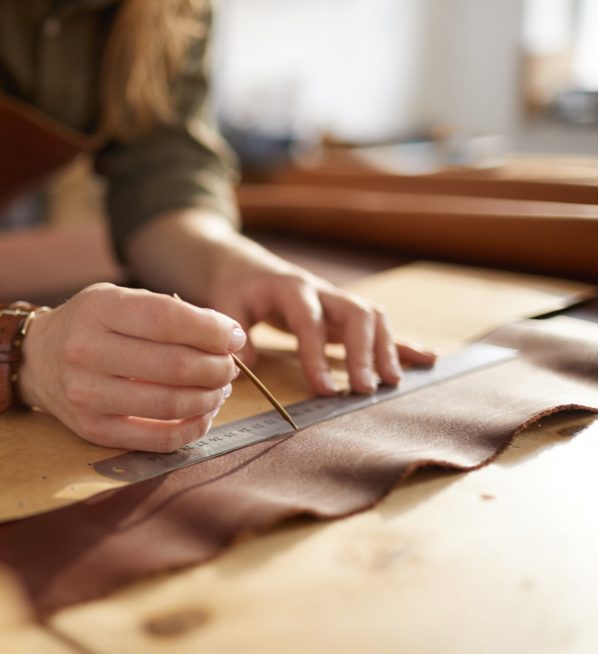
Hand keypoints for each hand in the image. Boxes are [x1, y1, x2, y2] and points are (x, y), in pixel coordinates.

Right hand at [18, 283, 244, 451]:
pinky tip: (202, 414)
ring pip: (170, 403)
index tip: (232, 336)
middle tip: (229, 366)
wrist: (37, 359)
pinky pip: (157, 438)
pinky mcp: (92, 430)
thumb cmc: (90, 325)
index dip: (211, 330)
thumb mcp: (117, 298)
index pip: (167, 319)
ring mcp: (86, 395)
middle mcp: (85, 351)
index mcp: (97, 309)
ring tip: (218, 388)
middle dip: (217, 367)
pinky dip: (192, 428)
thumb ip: (167, 311)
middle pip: (174, 365)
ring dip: (209, 397)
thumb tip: (227, 339)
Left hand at [208, 243, 436, 394]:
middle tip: (365, 388)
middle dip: (364, 351)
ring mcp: (337, 301)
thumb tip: (245, 369)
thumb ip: (235, 335)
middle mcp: (321, 291)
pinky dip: (403, 343)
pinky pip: (380, 325)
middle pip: (355, 314)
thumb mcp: (226, 305)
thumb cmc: (237, 288)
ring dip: (387, 348)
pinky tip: (427, 360)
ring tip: (392, 382)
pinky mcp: (345, 313)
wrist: (245, 265)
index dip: (317, 355)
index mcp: (291, 289)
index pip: (310, 322)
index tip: (324, 389)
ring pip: (373, 317)